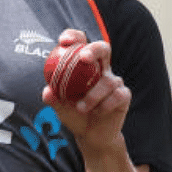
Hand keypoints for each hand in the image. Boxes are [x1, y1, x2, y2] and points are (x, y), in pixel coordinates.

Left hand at [41, 29, 131, 154]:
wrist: (91, 135)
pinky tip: (98, 112)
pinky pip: (118, 95)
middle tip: (83, 58)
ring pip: (108, 81)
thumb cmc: (73, 114)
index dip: (74, 36)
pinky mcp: (124, 95)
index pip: (80, 42)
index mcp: (84, 65)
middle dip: (94, 49)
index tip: (63, 41)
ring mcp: (114, 81)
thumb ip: (53, 98)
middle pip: (103, 49)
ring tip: (81, 108)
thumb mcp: (59, 106)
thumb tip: (47, 91)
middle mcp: (101, 68)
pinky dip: (106, 104)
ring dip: (93, 95)